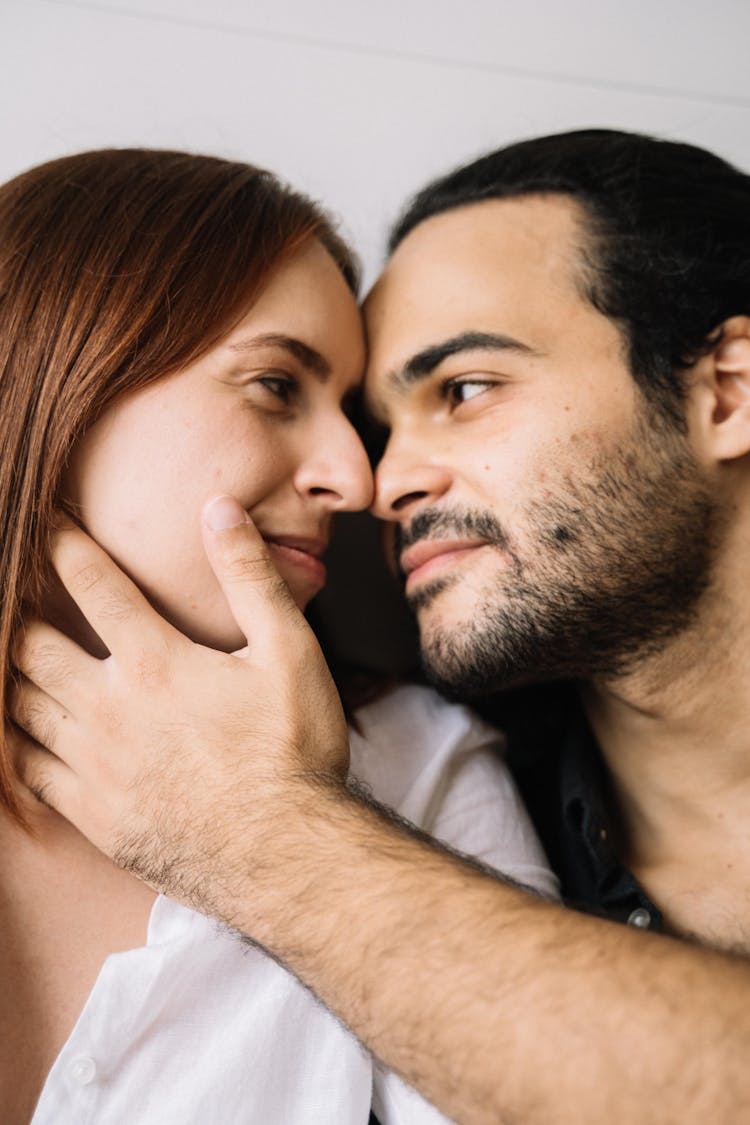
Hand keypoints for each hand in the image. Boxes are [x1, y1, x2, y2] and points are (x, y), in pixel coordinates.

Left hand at [10, 496, 349, 916]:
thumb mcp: (290, 652)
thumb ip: (250, 577)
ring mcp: (94, 766)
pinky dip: (14, 741)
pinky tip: (17, 730)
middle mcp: (110, 709)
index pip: (92, 586)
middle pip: (33, 645)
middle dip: (16, 608)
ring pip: (22, 705)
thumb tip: (218, 510)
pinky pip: (28, 769)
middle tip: (11, 587)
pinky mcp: (92, 814)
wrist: (286, 857)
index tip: (45, 522)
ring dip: (11, 671)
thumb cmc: (294, 751)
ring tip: (10, 650)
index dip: (63, 547)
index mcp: (155, 662)